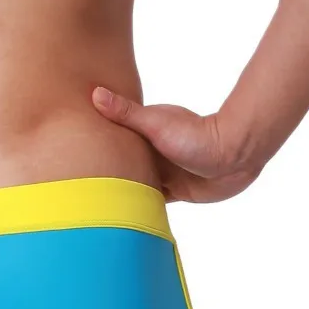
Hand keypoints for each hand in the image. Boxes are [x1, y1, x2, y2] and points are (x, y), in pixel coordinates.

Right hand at [92, 87, 260, 202]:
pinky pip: (154, 202)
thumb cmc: (195, 135)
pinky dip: (142, 207)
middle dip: (107, 176)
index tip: (73, 156)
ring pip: (137, 186)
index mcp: (142, 137)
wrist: (234, 155)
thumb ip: (125, 112)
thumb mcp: (154, 123)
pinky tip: (128, 215)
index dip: (95, 150)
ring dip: (125, 195)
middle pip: (123, 168)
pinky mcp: (177, 191)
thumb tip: (95, 93)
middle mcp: (151, 156)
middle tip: (81, 190)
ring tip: (98, 206)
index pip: (113, 145)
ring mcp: (164, 174)